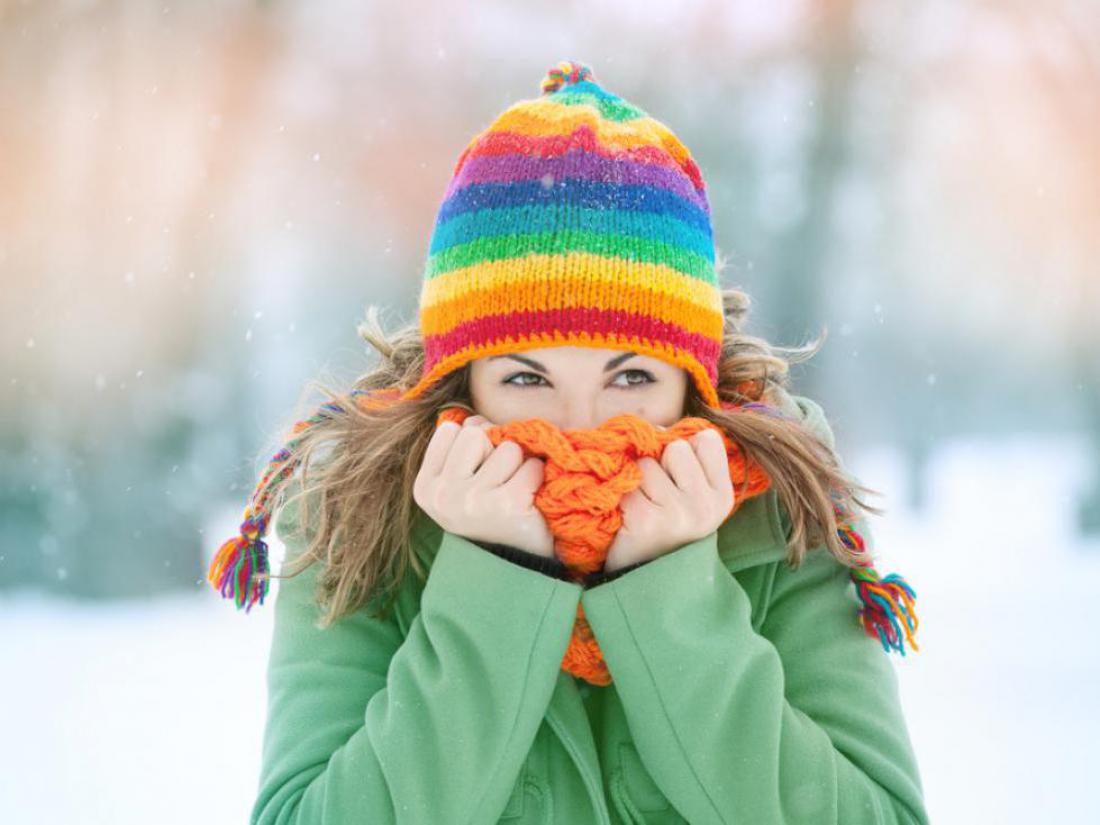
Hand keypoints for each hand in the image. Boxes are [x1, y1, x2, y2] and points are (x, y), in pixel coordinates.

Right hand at [413, 414, 556, 557]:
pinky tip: (529, 495)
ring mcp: (474, 502)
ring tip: (513, 487)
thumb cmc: (487, 513)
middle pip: (476, 434)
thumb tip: (471, 417)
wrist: (514, 563)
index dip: (474, 440)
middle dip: (495, 448)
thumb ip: (456, 449)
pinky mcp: (508, 505)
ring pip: (506, 447)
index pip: (451, 430)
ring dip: (519, 463)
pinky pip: (531, 465)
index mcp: (425, 488)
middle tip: (498, 479)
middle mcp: (444, 496)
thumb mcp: (457, 485)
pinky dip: (536, 475)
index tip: (479, 466)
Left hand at [603, 428, 733, 571]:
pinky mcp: (647, 520)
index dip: (684, 448)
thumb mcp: (693, 499)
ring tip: (644, 507)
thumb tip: (659, 427)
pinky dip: (622, 497)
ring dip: (637, 481)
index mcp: (722, 496)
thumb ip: (690, 463)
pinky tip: (629, 518)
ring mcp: (679, 513)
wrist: (647, 582)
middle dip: (659, 464)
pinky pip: (628, 482)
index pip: (706, 438)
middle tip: (657, 496)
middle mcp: (706, 505)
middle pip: (675, 447)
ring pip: (647, 463)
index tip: (676, 473)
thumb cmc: (667, 530)